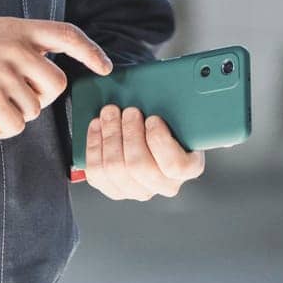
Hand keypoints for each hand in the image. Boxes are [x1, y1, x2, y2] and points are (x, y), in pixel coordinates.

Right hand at [0, 16, 112, 138]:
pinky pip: (16, 126)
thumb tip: (41, 57)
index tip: (105, 67)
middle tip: (14, 99)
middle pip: (56, 84)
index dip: (90, 51)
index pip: (67, 34)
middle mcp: (17, 49)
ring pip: (34, 109)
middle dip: (41, 99)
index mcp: (17, 29)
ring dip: (14, 113)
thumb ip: (16, 40)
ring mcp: (6, 75)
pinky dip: (1, 128)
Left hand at [81, 104, 204, 200]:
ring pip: (116, 169)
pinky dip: (94, 145)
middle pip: (139, 166)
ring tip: (109, 114)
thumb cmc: (168, 122)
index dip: (160, 141)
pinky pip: (97, 172)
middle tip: (128, 112)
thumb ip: (174, 109)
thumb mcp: (178, 114)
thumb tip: (162, 92)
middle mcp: (164, 184)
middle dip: (129, 133)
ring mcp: (139, 190)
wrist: (151, 135)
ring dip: (110, 136)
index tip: (152, 118)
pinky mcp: (115, 189)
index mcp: (188, 167)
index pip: (175, 165)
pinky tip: (97, 127)